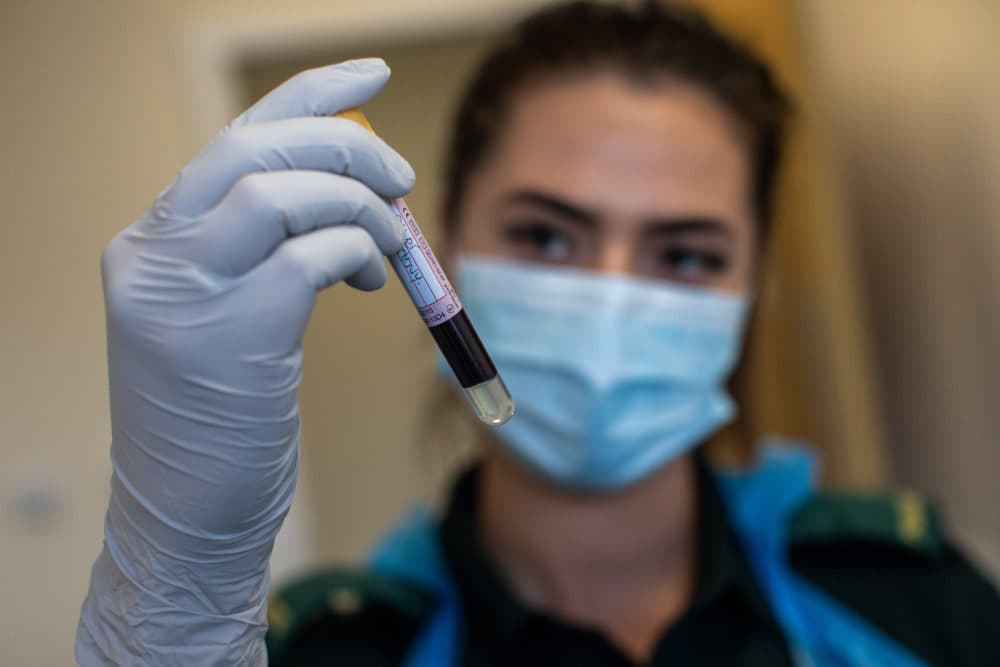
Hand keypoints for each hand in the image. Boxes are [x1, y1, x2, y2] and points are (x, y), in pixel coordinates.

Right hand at [78, 58, 413, 664]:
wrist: (185, 521)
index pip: (233, 139)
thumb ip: (263, 251)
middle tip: (400, 178)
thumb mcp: (224, 317)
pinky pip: (310, 255)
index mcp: (150, 244)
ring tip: (388, 247)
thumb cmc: (219, 422)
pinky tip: (370, 280)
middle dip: (347, 149)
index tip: (370, 77)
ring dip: (358, 206)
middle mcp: (152, 257)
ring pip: (279, 191)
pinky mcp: (227, 337)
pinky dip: (357, 252)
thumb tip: (352, 195)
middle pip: (255, 149)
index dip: (309, 96)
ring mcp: (182, 296)